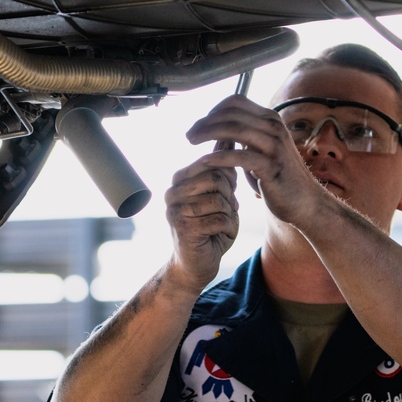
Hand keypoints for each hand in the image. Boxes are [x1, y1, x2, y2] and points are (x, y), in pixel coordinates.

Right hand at [164, 159, 238, 291]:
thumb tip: (229, 135)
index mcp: (179, 179)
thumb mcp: (219, 195)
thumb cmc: (210, 228)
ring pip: (220, 199)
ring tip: (220, 223)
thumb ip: (222, 170)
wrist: (195, 267)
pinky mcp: (183, 228)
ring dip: (229, 214)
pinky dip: (228, 228)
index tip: (225, 196)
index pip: (213, 162)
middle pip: (217, 177)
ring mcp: (175, 209)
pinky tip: (219, 235)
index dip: (228, 180)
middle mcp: (172, 191)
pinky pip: (221, 219)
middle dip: (229, 196)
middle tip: (224, 212)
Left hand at [185, 95, 325, 227]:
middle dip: (205, 122)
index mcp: (270, 119)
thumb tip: (219, 125)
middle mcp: (274, 127)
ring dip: (208, 133)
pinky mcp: (272, 166)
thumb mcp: (261, 149)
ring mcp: (275, 145)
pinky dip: (220, 156)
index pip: (236, 102)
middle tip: (189, 135)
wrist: (303, 202)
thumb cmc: (277, 177)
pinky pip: (241, 156)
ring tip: (192, 142)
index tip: (199, 124)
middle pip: (231, 113)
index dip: (213, 110)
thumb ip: (245, 135)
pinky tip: (205, 161)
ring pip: (235, 129)